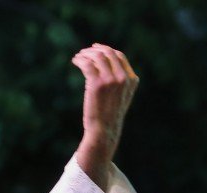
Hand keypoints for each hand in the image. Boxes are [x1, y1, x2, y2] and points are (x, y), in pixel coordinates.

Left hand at [72, 43, 138, 160]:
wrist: (103, 130)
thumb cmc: (109, 116)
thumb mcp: (121, 98)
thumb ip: (120, 83)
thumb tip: (109, 70)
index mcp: (132, 79)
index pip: (120, 57)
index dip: (107, 50)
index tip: (96, 49)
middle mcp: (123, 78)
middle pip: (109, 54)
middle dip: (95, 50)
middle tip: (84, 52)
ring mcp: (110, 80)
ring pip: (97, 57)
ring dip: (86, 54)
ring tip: (78, 57)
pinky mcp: (96, 84)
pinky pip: (87, 65)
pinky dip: (80, 60)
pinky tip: (75, 61)